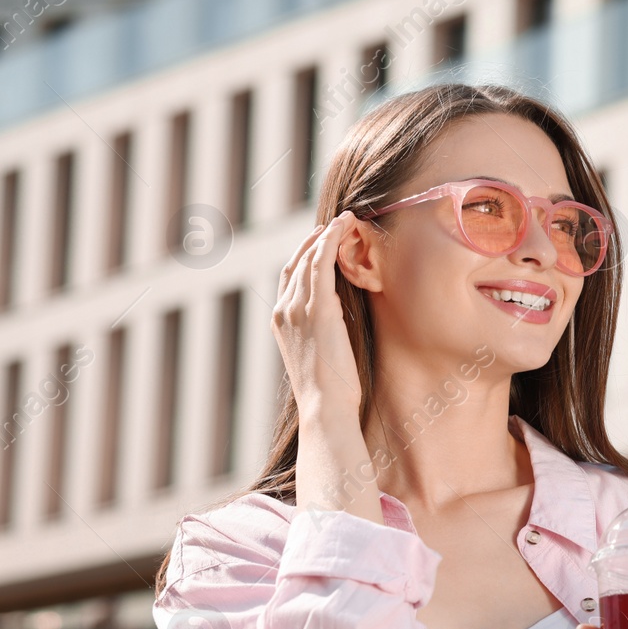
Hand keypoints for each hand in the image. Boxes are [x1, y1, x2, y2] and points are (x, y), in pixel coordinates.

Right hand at [273, 212, 363, 420]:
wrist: (325, 408)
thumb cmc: (331, 390)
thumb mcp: (321, 354)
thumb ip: (322, 331)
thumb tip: (338, 317)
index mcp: (281, 322)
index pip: (290, 279)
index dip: (304, 256)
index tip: (321, 242)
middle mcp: (283, 311)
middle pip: (296, 263)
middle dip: (314, 240)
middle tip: (334, 224)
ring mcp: (297, 309)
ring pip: (309, 259)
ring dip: (326, 235)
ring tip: (345, 220)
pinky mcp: (317, 309)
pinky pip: (322, 264)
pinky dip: (331, 241)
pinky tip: (343, 227)